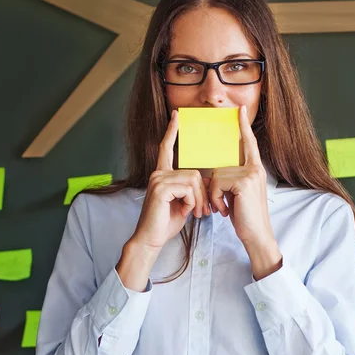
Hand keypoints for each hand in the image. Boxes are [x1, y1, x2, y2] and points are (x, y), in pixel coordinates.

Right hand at [131, 110, 210, 251]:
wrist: (151, 239)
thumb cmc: (165, 223)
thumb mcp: (182, 203)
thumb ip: (190, 190)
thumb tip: (204, 182)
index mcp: (162, 175)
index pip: (166, 149)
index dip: (172, 132)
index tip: (177, 116)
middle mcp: (158, 174)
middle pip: (193, 173)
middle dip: (202, 194)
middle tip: (203, 211)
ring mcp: (158, 179)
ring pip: (193, 181)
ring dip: (198, 200)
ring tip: (195, 213)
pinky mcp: (160, 188)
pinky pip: (188, 188)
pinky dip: (191, 202)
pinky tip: (184, 211)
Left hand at [207, 105, 275, 250]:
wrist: (256, 235)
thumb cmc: (245, 218)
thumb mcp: (237, 195)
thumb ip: (230, 180)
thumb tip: (212, 175)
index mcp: (255, 169)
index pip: (248, 143)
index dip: (243, 126)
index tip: (240, 109)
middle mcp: (255, 168)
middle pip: (221, 167)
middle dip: (215, 189)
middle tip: (223, 205)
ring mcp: (251, 174)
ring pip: (217, 175)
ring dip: (214, 195)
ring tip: (225, 208)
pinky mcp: (244, 182)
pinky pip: (217, 183)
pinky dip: (216, 198)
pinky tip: (225, 209)